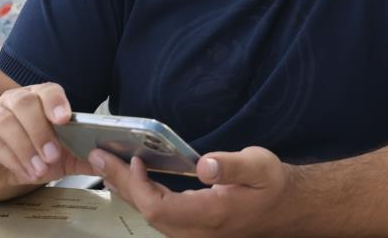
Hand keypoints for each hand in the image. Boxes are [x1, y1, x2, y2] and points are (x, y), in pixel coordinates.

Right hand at [0, 82, 94, 192]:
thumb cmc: (30, 154)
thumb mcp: (60, 158)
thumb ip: (82, 157)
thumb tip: (107, 159)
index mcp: (37, 99)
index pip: (48, 90)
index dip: (56, 102)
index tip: (64, 118)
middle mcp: (14, 102)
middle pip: (26, 104)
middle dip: (42, 131)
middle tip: (53, 155)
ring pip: (8, 123)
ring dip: (27, 148)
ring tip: (40, 169)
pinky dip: (13, 160)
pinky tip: (25, 172)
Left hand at [90, 145, 292, 236]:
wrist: (289, 209)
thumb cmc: (274, 185)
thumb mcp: (259, 167)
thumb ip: (232, 165)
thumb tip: (204, 165)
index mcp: (211, 216)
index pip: (159, 208)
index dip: (138, 186)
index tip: (130, 159)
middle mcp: (198, 233)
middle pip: (148, 214)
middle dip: (122, 185)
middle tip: (99, 156)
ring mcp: (196, 235)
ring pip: (152, 218)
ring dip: (129, 192)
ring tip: (109, 166)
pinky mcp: (196, 231)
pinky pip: (161, 218)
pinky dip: (143, 197)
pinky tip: (135, 180)